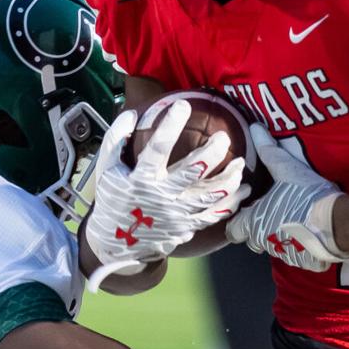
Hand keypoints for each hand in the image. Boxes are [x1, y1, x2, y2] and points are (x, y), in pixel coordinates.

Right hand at [84, 101, 247, 289]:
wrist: (116, 243)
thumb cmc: (113, 199)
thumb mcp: (106, 169)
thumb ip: (115, 139)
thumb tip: (132, 113)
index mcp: (140, 179)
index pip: (157, 149)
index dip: (170, 126)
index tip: (182, 105)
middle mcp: (161, 197)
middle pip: (191, 172)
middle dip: (211, 152)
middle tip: (224, 137)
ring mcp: (176, 215)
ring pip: (209, 196)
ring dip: (229, 179)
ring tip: (241, 164)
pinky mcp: (186, 227)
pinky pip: (213, 216)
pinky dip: (230, 204)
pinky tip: (242, 190)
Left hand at [225, 124, 348, 270]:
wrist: (338, 222)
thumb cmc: (306, 195)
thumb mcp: (286, 168)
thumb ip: (268, 151)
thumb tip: (255, 128)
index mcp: (254, 222)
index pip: (232, 231)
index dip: (237, 221)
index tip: (247, 211)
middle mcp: (264, 241)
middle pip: (253, 239)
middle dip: (258, 228)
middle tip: (272, 211)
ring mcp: (284, 254)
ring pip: (274, 246)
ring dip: (279, 236)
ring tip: (293, 219)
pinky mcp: (303, 262)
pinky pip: (296, 254)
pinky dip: (299, 245)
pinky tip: (309, 231)